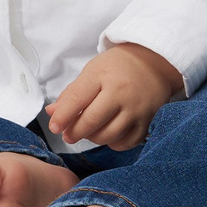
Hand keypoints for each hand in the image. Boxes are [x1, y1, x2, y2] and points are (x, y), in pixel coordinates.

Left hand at [45, 42, 184, 149]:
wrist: (154, 63)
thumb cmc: (118, 67)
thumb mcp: (92, 71)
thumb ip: (72, 94)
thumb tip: (52, 114)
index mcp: (102, 75)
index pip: (76, 99)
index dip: (62, 116)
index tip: (54, 127)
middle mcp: (121, 93)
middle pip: (92, 121)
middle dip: (75, 132)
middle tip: (68, 135)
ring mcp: (137, 109)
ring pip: (108, 136)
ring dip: (93, 138)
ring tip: (89, 132)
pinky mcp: (149, 121)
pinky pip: (126, 143)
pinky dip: (113, 143)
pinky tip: (108, 135)